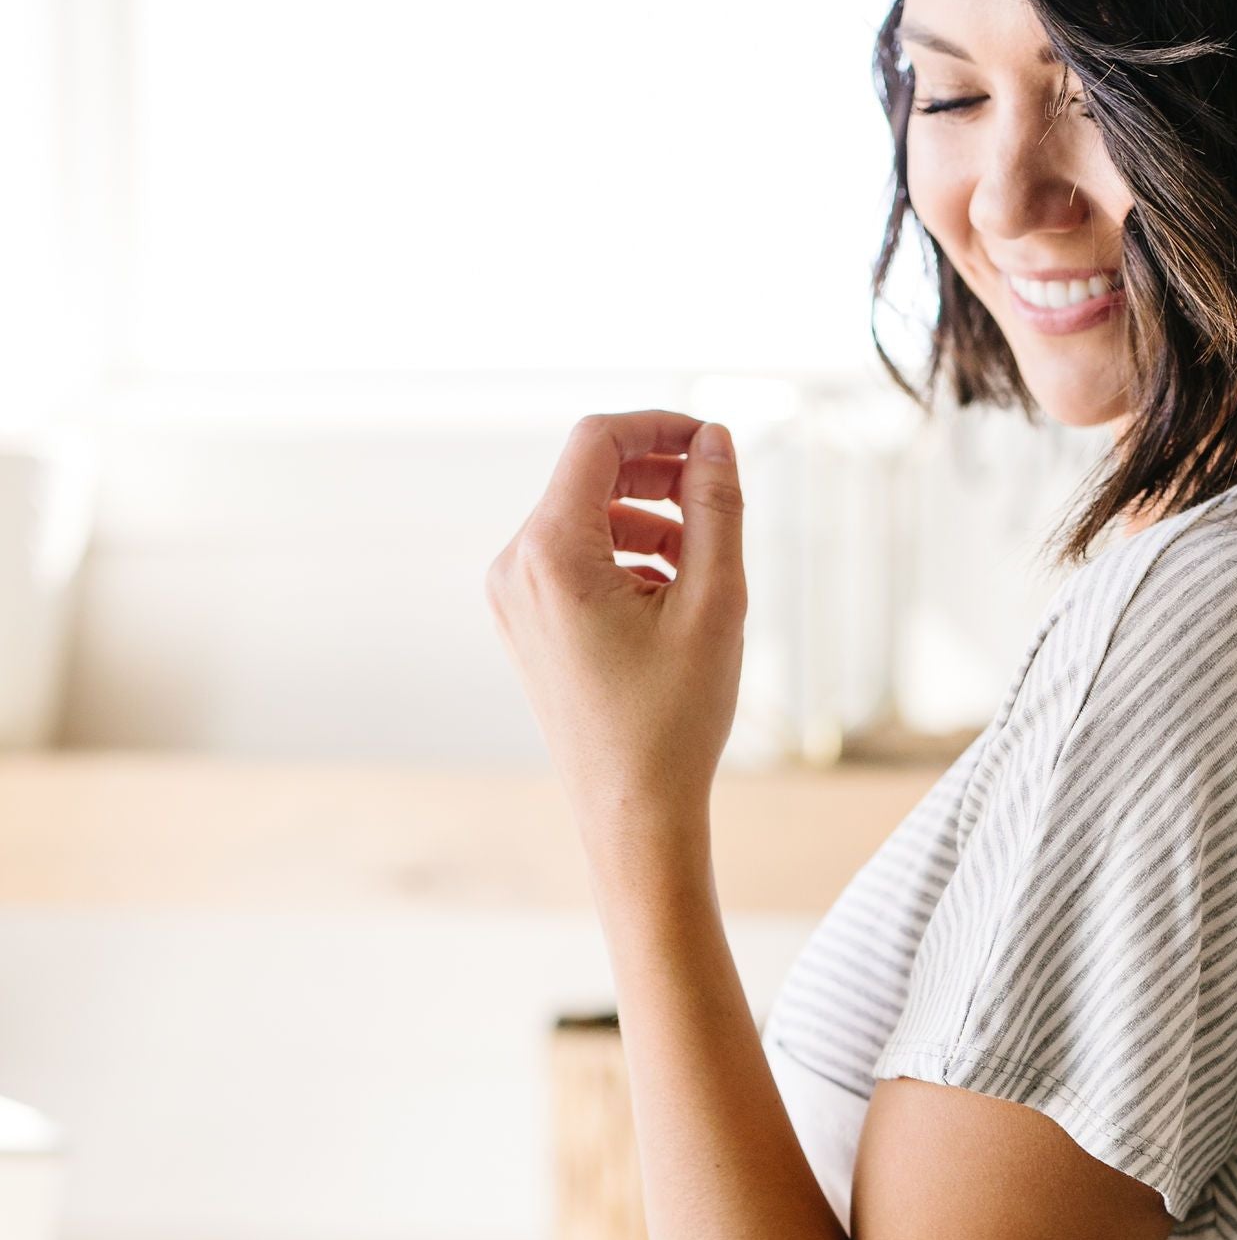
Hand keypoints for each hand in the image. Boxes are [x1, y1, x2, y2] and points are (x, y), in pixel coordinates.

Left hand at [486, 411, 745, 879]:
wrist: (633, 812)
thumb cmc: (674, 719)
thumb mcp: (714, 601)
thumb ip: (716, 507)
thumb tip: (714, 440)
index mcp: (551, 554)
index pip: (597, 442)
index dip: (659, 426)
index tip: (712, 440)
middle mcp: (516, 567)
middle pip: (587, 478)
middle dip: (657, 474)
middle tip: (718, 492)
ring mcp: (514, 598)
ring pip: (584, 520)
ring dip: (647, 519)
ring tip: (705, 560)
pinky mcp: (526, 624)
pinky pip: (574, 561)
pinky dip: (624, 557)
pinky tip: (674, 594)